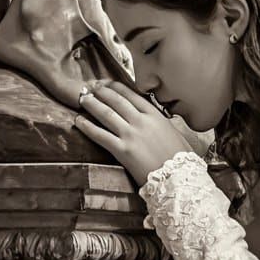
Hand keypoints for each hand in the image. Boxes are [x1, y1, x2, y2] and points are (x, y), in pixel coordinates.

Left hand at [74, 81, 192, 185]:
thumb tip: (153, 119)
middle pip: (116, 101)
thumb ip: (160, 123)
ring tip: (82, 99)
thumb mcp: (174, 132)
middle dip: (101, 92)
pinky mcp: (122, 150)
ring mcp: (130, 135)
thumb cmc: (180, 157)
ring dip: (92, 105)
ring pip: (106, 114)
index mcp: (155, 115)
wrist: (178, 176)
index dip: (115, 87)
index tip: (106, 83)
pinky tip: (79, 121)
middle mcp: (141, 121)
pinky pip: (100, 135)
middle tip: (90, 87)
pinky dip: (88, 127)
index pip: (131, 95)